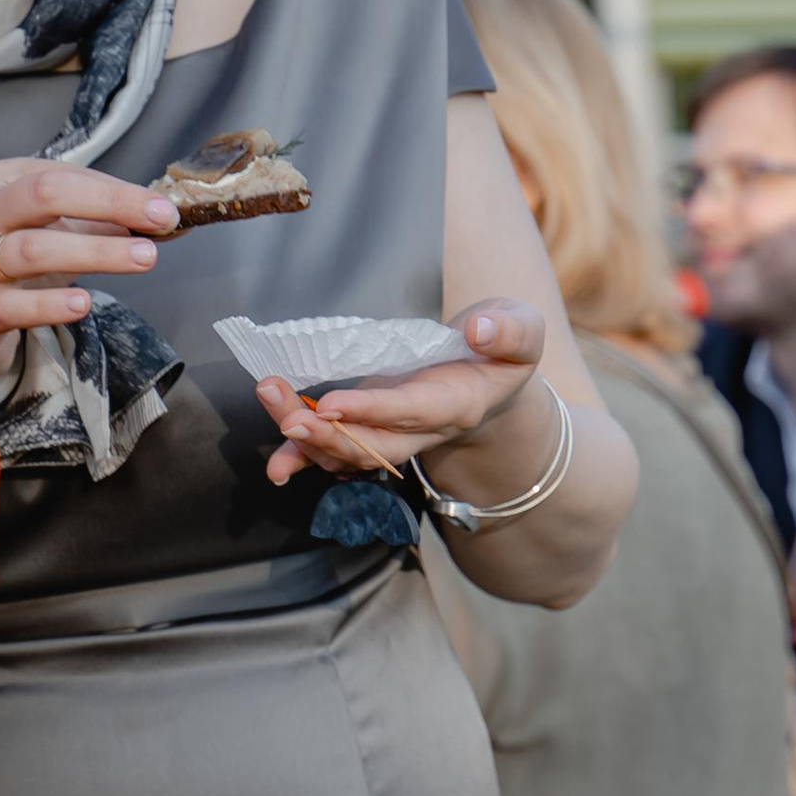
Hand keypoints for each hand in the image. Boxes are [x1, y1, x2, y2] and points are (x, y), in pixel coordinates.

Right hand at [0, 159, 179, 377]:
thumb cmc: (10, 260)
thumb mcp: (52, 230)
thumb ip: (103, 222)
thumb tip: (168, 221)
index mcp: (3, 182)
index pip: (65, 176)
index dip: (118, 191)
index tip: (165, 210)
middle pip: (46, 196)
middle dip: (109, 204)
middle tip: (160, 221)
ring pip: (33, 249)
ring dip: (94, 252)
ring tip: (141, 259)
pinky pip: (11, 305)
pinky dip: (48, 304)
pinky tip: (82, 302)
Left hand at [258, 299, 548, 486]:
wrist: (492, 380)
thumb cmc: (504, 350)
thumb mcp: (525, 331)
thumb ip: (511, 330)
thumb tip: (480, 330)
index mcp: (458, 404)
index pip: (412, 411)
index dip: (373, 410)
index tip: (331, 403)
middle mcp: (423, 429)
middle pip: (373, 444)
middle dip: (328, 436)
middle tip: (287, 417)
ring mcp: (394, 433)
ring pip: (349, 450)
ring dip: (306, 438)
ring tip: (270, 402)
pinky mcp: (371, 427)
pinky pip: (337, 451)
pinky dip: (305, 457)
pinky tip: (277, 465)